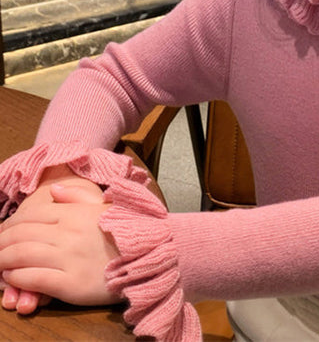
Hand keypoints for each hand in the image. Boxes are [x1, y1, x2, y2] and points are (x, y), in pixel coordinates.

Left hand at [0, 179, 119, 308]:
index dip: (10, 224)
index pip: (31, 215)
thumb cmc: (127, 232)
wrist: (149, 259)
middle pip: (21, 235)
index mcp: (75, 213)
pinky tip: (10, 279)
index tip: (1, 233)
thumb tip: (55, 189)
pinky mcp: (70, 284)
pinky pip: (33, 279)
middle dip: (0, 243)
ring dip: (2, 261)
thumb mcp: (105, 206)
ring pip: (21, 256)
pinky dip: (16, 278)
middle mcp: (68, 233)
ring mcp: (69, 258)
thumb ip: (78, 196)